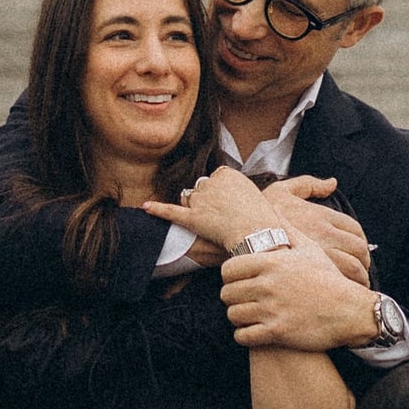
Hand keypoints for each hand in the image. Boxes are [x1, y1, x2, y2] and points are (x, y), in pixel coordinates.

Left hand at [143, 163, 271, 254]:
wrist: (261, 235)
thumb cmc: (263, 218)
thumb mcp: (254, 194)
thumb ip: (237, 190)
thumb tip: (228, 195)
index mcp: (227, 174)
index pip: (216, 178)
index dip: (221, 193)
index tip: (230, 203)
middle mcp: (211, 183)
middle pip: (201, 188)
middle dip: (208, 200)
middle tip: (224, 217)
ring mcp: (201, 200)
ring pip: (189, 200)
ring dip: (195, 208)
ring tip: (213, 222)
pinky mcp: (193, 218)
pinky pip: (172, 212)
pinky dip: (157, 209)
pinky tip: (145, 206)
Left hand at [219, 239, 380, 356]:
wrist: (350, 311)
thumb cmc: (328, 279)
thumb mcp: (309, 249)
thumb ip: (287, 228)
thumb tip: (274, 206)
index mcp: (271, 263)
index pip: (229, 269)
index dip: (230, 276)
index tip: (238, 281)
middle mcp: (268, 285)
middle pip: (227, 293)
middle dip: (233, 298)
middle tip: (243, 300)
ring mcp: (271, 309)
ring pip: (233, 315)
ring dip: (238, 317)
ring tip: (248, 315)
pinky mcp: (276, 332)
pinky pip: (243, 336)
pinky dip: (245, 335)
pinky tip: (254, 331)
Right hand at [255, 178, 370, 285]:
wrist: (244, 237)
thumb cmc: (260, 215)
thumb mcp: (283, 190)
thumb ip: (308, 184)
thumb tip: (331, 182)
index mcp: (323, 216)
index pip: (355, 230)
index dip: (361, 243)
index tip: (359, 253)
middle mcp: (326, 234)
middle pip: (359, 250)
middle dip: (364, 262)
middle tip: (361, 273)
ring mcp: (320, 254)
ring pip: (354, 269)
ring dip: (359, 278)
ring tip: (355, 287)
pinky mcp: (313, 274)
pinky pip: (340, 283)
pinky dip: (346, 290)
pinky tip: (340, 295)